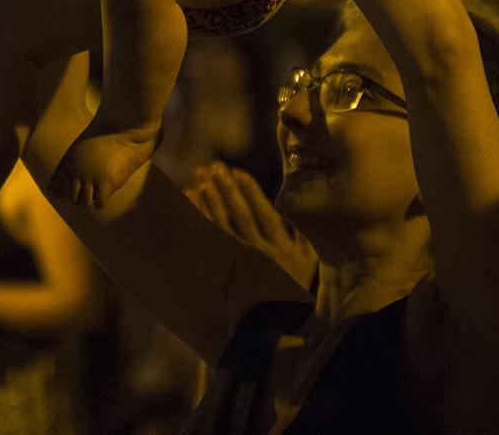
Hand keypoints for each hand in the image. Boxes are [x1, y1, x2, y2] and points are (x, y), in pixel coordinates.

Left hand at [186, 161, 318, 290]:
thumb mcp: (307, 268)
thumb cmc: (293, 296)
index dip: (249, 190)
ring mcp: (241, 264)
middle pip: (239, 214)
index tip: (236, 171)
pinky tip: (191, 203)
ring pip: (222, 225)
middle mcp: (260, 253)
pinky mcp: (227, 273)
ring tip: (199, 179)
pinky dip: (201, 219)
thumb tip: (300, 207)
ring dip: (210, 199)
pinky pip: (211, 241)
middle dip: (226, 188)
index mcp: (281, 250)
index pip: (263, 212)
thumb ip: (304, 238)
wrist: (275, 332)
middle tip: (212, 167)